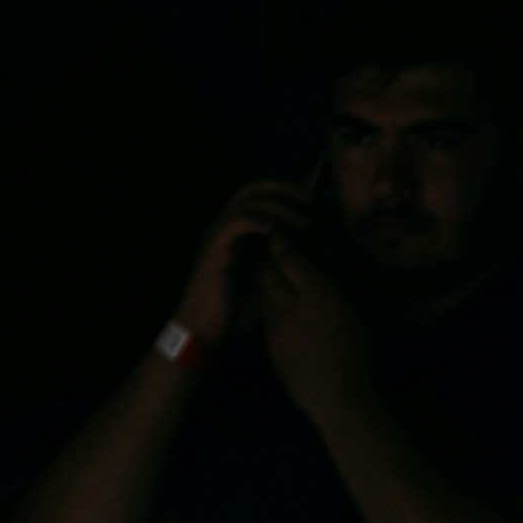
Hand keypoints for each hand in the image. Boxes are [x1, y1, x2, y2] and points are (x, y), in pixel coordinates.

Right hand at [165, 178, 307, 363]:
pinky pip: (234, 223)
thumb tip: (316, 258)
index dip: (290, 193)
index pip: (264, 196)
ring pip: (248, 201)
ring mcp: (219, 235)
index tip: (316, 205)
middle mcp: (227, 226)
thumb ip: (284, 265)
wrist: (206, 334)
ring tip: (303, 221)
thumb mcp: (268, 284)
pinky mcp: (214, 248)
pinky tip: (274, 228)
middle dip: (287, 190)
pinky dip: (255, 220)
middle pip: (256, 188)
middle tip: (312, 200)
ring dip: (279, 207)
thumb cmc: (235, 313)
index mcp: (240, 230)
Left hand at [246, 208, 376, 431]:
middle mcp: (293, 307)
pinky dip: (271, 310)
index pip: (288, 255)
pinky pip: (265, 320)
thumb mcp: (364, 315)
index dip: (280, 239)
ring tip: (277, 281)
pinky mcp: (271, 349)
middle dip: (268, 258)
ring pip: (262, 293)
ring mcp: (278, 329)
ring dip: (267, 283)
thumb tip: (337, 266)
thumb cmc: (365, 359)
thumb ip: (345, 287)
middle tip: (274, 252)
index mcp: (321, 294)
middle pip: (266, 270)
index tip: (277, 229)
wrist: (345, 403)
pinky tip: (283, 315)